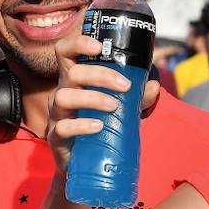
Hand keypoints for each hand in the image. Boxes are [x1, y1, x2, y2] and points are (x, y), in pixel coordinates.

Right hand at [46, 34, 159, 172]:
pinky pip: (63, 128)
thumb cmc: (102, 129)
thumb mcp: (122, 110)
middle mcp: (62, 93)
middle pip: (72, 73)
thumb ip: (137, 97)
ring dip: (92, 97)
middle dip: (100, 75)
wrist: (86, 164)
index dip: (78, 43)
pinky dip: (81, 125)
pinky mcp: (56, 138)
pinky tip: (98, 127)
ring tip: (113, 106)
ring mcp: (56, 115)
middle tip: (124, 86)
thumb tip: (153, 85)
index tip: (99, 47)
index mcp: (74, 80)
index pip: (65, 52)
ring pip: (64, 96)